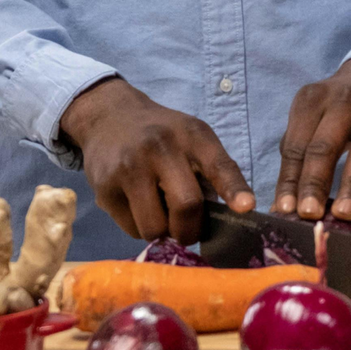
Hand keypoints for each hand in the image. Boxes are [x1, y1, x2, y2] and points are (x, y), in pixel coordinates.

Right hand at [59, 77, 254, 241]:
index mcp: (192, 135)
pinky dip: (140, 228)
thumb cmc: (161, 134)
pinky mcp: (104, 189)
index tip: (246, 208)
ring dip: (163, 232)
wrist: (109, 117)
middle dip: (192, 229)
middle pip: (187, 205)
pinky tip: (138, 206)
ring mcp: (129, 168)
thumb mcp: (191, 137)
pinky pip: (131, 229)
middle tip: (190, 231)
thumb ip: (210, 170)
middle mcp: (160, 148)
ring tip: (160, 213)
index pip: (218, 165)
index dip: (234, 189)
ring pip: (155, 226)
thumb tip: (228, 216)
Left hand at [272, 57, 350, 227]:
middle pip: (326, 146)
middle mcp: (345, 103)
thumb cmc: (335, 111)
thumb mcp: (311, 118)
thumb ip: (297, 156)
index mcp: (313, 100)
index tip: (284, 210)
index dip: (290, 179)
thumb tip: (284, 207)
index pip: (297, 145)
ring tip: (343, 216)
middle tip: (308, 214)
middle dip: (315, 182)